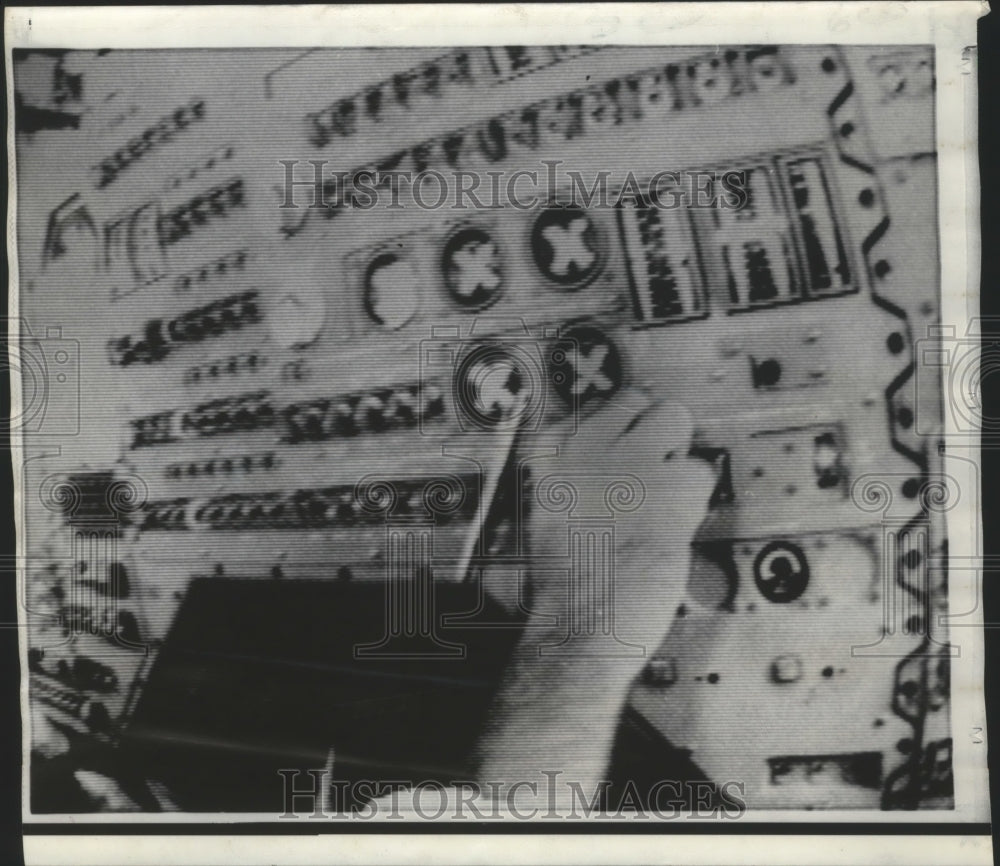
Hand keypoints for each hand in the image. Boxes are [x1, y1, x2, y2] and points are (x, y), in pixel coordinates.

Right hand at [474, 391, 714, 803]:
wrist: (581, 624)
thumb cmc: (567, 580)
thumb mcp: (551, 508)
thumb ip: (578, 469)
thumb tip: (613, 444)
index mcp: (553, 451)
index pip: (599, 404)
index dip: (622, 428)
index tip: (629, 443)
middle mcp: (590, 446)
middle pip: (641, 400)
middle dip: (654, 431)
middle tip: (654, 470)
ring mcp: (631, 462)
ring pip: (676, 419)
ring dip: (677, 456)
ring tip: (665, 497)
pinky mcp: (670, 488)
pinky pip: (700, 470)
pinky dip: (696, 497)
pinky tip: (675, 523)